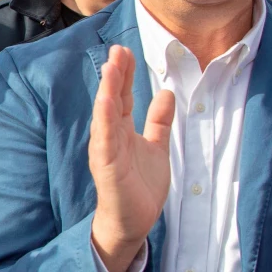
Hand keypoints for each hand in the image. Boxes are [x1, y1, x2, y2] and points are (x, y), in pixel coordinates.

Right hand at [89, 45, 175, 271]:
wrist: (134, 222)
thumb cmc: (141, 187)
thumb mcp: (157, 147)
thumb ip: (159, 122)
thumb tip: (166, 93)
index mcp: (122, 130)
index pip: (121, 96)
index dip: (124, 74)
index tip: (125, 51)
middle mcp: (111, 136)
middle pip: (112, 100)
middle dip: (114, 75)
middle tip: (118, 50)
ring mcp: (107, 151)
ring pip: (105, 116)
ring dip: (107, 91)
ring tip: (110, 68)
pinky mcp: (107, 167)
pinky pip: (105, 140)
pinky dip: (104, 121)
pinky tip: (106, 102)